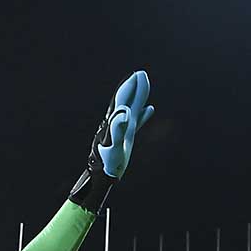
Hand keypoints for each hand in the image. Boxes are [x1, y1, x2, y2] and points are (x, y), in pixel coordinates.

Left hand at [68, 71, 154, 212]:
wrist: (101, 176)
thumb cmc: (107, 163)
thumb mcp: (114, 146)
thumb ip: (118, 129)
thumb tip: (125, 111)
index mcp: (114, 122)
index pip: (122, 100)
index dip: (130, 87)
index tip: (139, 75)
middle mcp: (116, 123)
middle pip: (126, 101)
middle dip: (134, 88)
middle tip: (142, 75)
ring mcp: (120, 129)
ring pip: (132, 108)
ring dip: (138, 97)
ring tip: (145, 86)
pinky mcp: (125, 137)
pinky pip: (136, 121)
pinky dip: (142, 114)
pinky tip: (149, 109)